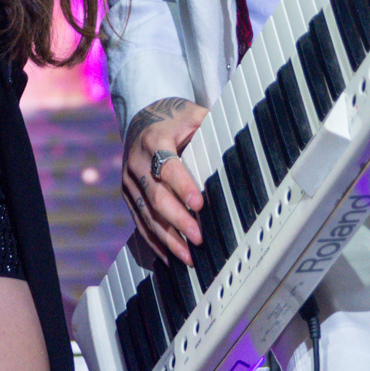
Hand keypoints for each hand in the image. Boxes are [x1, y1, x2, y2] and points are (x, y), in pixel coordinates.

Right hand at [122, 96, 208, 264]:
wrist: (141, 121)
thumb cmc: (174, 121)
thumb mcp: (191, 115)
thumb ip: (210, 126)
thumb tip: (241, 138)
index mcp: (154, 140)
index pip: (167, 166)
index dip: (182, 186)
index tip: (199, 204)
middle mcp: (137, 162)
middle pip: (156, 196)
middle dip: (178, 220)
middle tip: (199, 237)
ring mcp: (130, 181)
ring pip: (147, 214)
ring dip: (168, 238)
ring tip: (188, 255)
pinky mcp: (128, 196)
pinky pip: (140, 222)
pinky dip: (154, 241)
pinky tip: (169, 256)